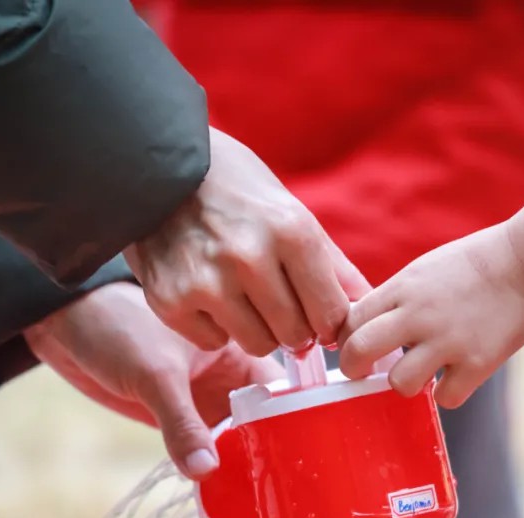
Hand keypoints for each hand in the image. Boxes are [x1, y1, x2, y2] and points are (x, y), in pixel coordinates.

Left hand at [24, 282, 283, 477]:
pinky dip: (211, 468)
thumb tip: (205, 470)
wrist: (63, 323)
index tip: (301, 458)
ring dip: (240, 465)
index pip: (280, 391)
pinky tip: (219, 495)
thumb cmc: (116, 325)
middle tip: (281, 490)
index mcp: (239, 348)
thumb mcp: (155, 373)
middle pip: (263, 421)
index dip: (293, 422)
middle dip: (269, 452)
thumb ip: (181, 421)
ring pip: (235, 438)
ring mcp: (203, 398)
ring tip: (255, 500)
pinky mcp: (178, 416)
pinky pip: (204, 447)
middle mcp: (228, 377)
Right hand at [124, 127, 370, 356]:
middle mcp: (249, 257)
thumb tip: (369, 306)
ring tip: (244, 295)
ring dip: (258, 330)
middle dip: (295, 328)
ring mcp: (207, 281)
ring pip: (258, 344)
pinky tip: (208, 293)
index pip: (330, 313)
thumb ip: (333, 266)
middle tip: (279, 304)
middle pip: (296, 335)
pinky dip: (217, 326)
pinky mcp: (170, 300)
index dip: (329, 322)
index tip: (320, 317)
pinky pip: (214, 342)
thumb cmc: (235, 190)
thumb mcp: (291, 213)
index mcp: (291, 231)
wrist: (153, 168)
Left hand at [338, 223, 523, 408]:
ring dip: (406, 382)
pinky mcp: (478, 363)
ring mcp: (449, 341)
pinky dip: (449, 392)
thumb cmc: (476, 263)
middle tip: (363, 372)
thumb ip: (395, 298)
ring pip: (399, 383)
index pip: (350, 321)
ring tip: (422, 372)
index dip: (346, 339)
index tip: (355, 346)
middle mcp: (419, 315)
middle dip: (354, 368)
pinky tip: (457, 376)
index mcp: (403, 288)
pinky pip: (445, 397)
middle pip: (359, 352)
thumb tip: (363, 327)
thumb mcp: (424, 270)